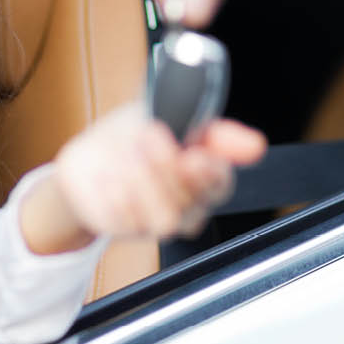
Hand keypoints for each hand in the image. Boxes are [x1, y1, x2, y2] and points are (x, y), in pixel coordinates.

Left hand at [20, 104, 266, 253]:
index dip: (210, 173)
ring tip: (125, 156)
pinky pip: (125, 221)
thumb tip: (255, 146)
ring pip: (164, 220)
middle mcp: (185, 205)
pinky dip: (114, 193)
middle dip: (166, 166)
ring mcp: (155, 222)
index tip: (193, 155)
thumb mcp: (169, 115)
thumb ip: (212, 131)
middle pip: (191, 202)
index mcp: (204, 176)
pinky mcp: (124, 229)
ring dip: (142, 182)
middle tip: (147, 136)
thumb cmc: (134, 136)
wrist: (88, 157)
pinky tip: (107, 174)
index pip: (221, 184)